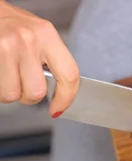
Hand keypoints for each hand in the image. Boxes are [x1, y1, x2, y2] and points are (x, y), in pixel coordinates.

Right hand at [0, 1, 78, 115]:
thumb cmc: (13, 24)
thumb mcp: (40, 35)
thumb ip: (52, 60)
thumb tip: (61, 92)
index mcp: (47, 36)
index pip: (68, 75)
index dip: (66, 98)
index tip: (59, 108)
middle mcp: (27, 41)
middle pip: (36, 92)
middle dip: (29, 96)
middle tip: (25, 85)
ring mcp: (6, 47)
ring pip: (13, 94)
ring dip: (11, 92)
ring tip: (10, 76)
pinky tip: (2, 73)